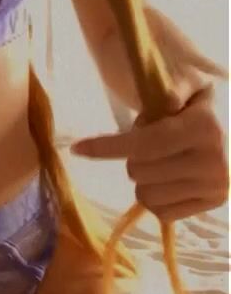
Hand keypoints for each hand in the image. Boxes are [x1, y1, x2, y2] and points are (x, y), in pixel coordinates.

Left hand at [71, 84, 229, 222]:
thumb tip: (168, 102)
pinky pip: (162, 213)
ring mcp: (216, 188)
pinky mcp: (213, 204)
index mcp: (206, 128)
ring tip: (162, 157)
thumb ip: (175, 86)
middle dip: (133, 155)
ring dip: (143, 177)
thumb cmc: (198, 100)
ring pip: (146, 196)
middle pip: (139, 171)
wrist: (228, 125)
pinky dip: (155, 196)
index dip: (108, 146)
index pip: (145, 144)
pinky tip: (168, 177)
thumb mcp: (190, 80)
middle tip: (150, 138)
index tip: (77, 148)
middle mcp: (215, 162)